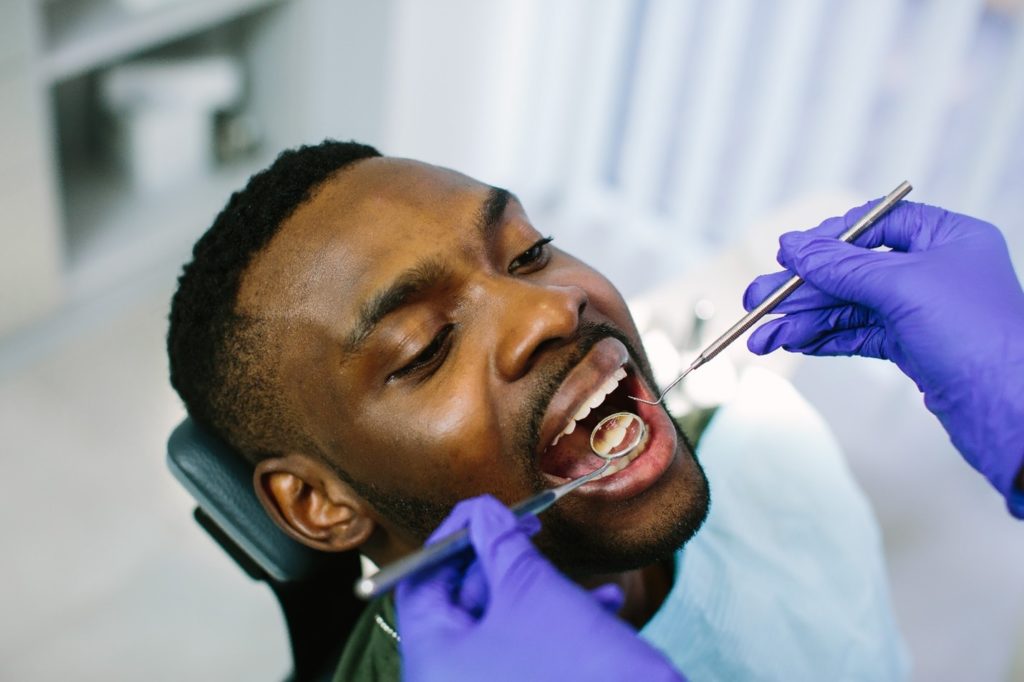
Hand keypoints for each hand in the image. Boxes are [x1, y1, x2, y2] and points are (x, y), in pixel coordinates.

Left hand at [395, 495, 684, 681]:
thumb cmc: (577, 667)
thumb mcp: (532, 589)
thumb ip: (498, 541)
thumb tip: (482, 512)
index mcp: (432, 660)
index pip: (419, 582)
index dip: (451, 538)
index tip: (484, 511)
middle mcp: (449, 680)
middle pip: (460, 601)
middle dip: (503, 562)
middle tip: (530, 530)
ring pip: (501, 622)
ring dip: (543, 591)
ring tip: (584, 580)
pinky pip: (525, 648)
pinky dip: (558, 622)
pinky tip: (603, 605)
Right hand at [743, 200, 1023, 514]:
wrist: (1013, 413)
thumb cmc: (977, 336)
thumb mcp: (902, 286)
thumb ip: (842, 266)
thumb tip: (793, 247)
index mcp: (948, 238)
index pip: (876, 224)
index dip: (829, 238)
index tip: (789, 255)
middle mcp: (936, 271)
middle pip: (853, 270)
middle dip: (802, 290)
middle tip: (756, 302)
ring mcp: (924, 312)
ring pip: (849, 308)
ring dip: (803, 321)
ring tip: (761, 339)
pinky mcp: (914, 348)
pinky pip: (857, 335)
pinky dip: (822, 339)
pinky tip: (791, 344)